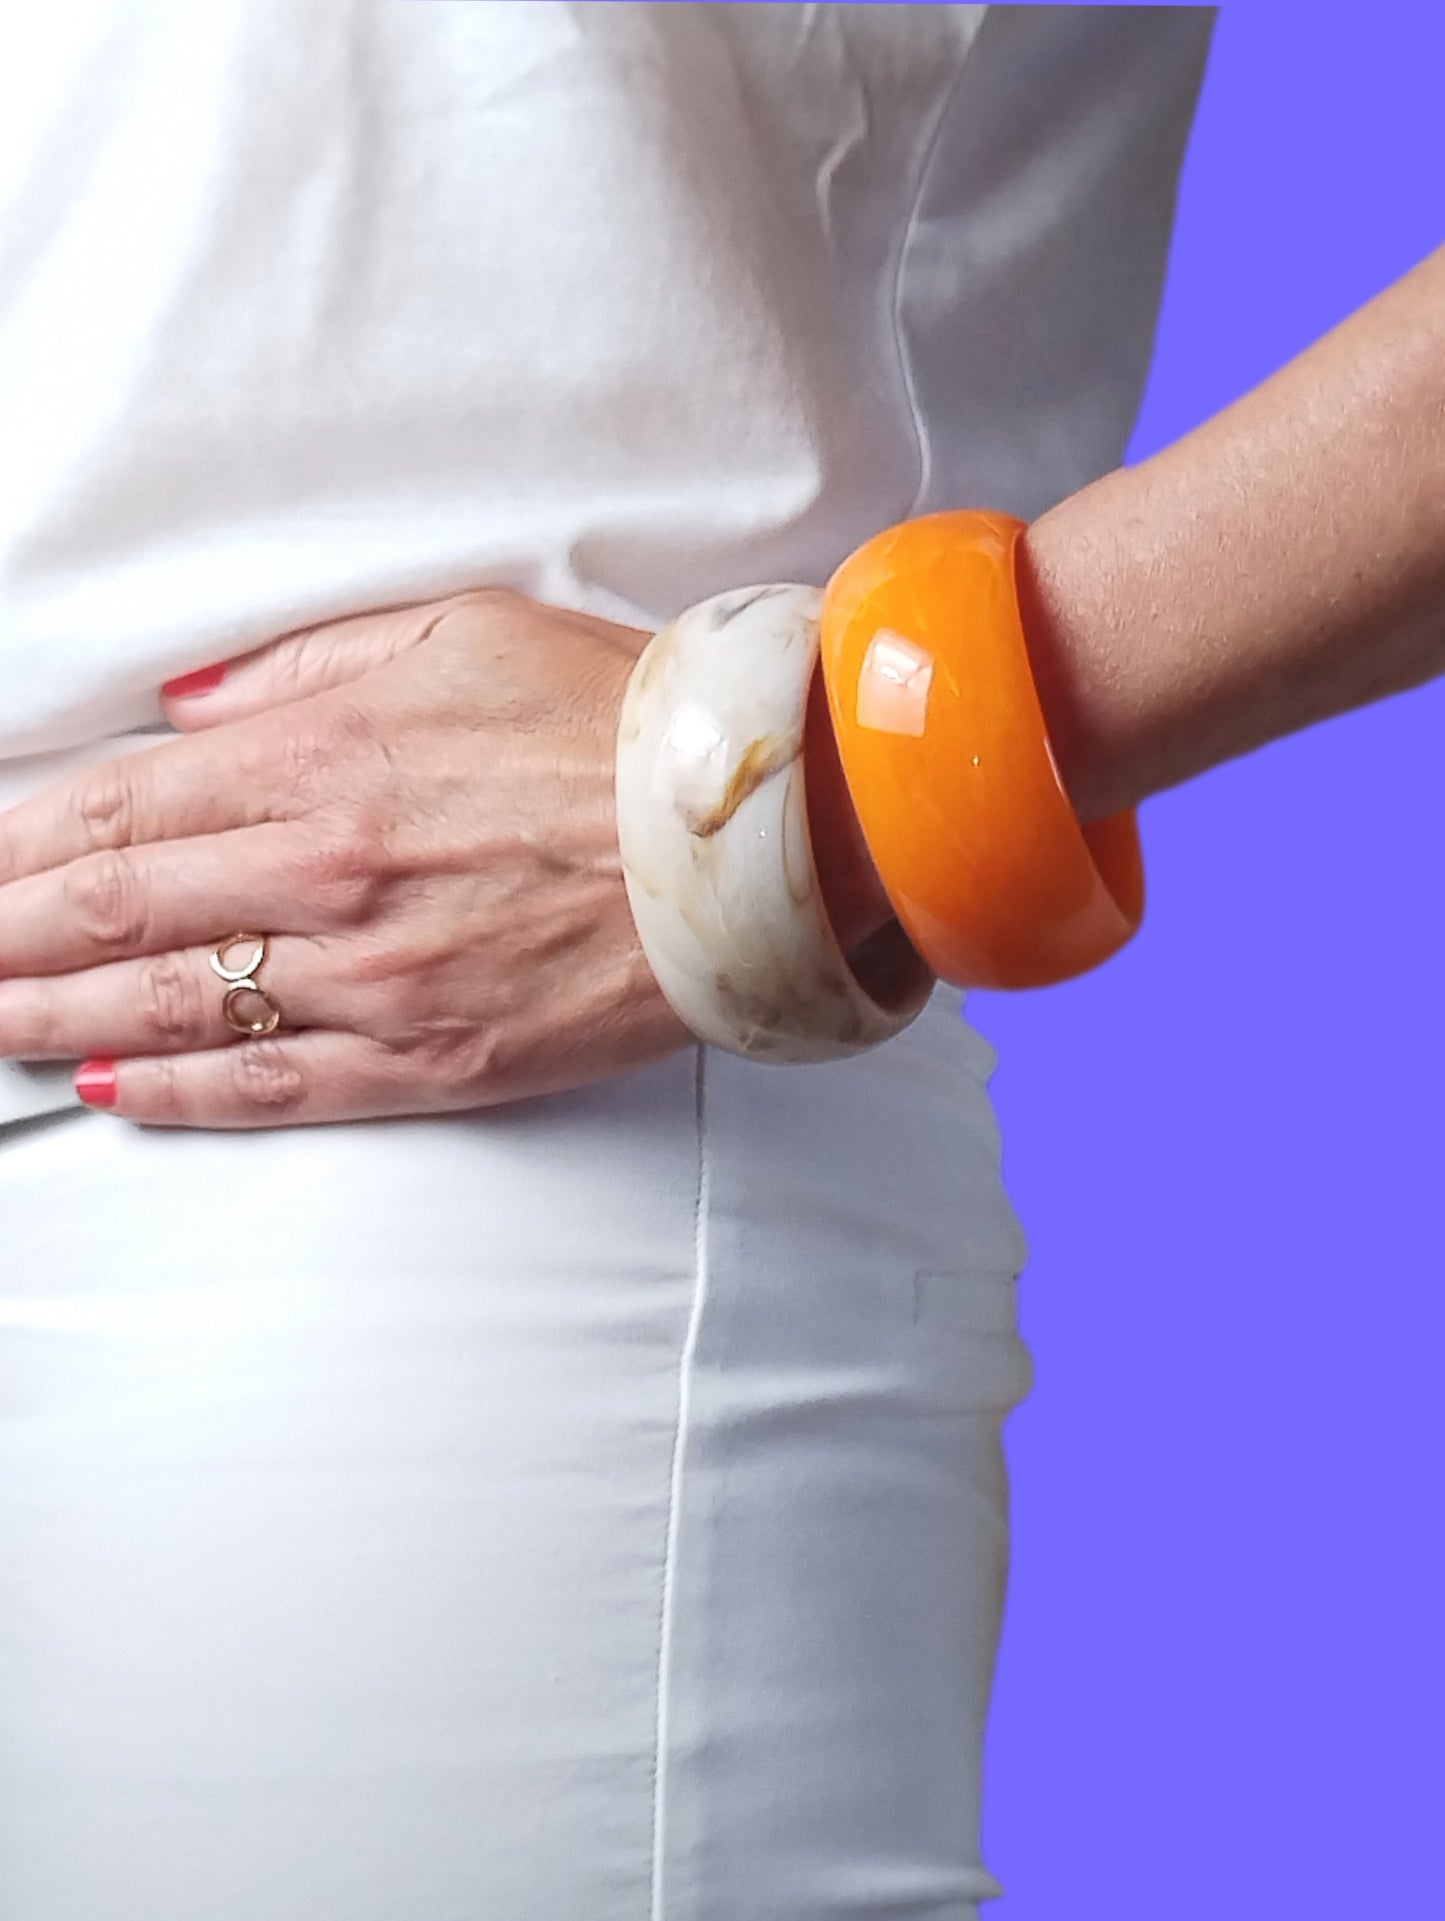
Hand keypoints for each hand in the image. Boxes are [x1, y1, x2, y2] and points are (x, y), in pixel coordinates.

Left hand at [0, 589, 693, 1126]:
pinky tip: (109, 1087)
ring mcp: (376, 979)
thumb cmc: (615, 720)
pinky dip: (176, 1091)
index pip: (115, 811)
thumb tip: (185, 706)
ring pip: (171, 1009)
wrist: (757, 830)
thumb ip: (301, 666)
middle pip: (111, 916)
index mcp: (322, 759)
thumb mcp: (456, 632)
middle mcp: (328, 875)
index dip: (11, 849)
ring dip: (50, 1019)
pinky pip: (275, 1087)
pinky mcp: (434, 1059)